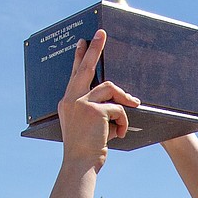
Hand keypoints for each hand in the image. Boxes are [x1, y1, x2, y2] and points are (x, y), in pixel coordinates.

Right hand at [58, 30, 139, 166]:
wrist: (80, 164)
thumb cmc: (86, 149)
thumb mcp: (88, 126)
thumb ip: (96, 110)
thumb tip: (117, 99)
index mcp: (67, 102)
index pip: (75, 74)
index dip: (79, 57)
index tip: (83, 42)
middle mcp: (71, 99)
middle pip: (86, 67)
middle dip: (95, 49)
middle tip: (101, 33)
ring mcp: (81, 103)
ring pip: (110, 89)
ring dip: (124, 102)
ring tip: (129, 113)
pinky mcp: (94, 110)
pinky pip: (118, 108)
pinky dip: (123, 121)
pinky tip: (120, 134)